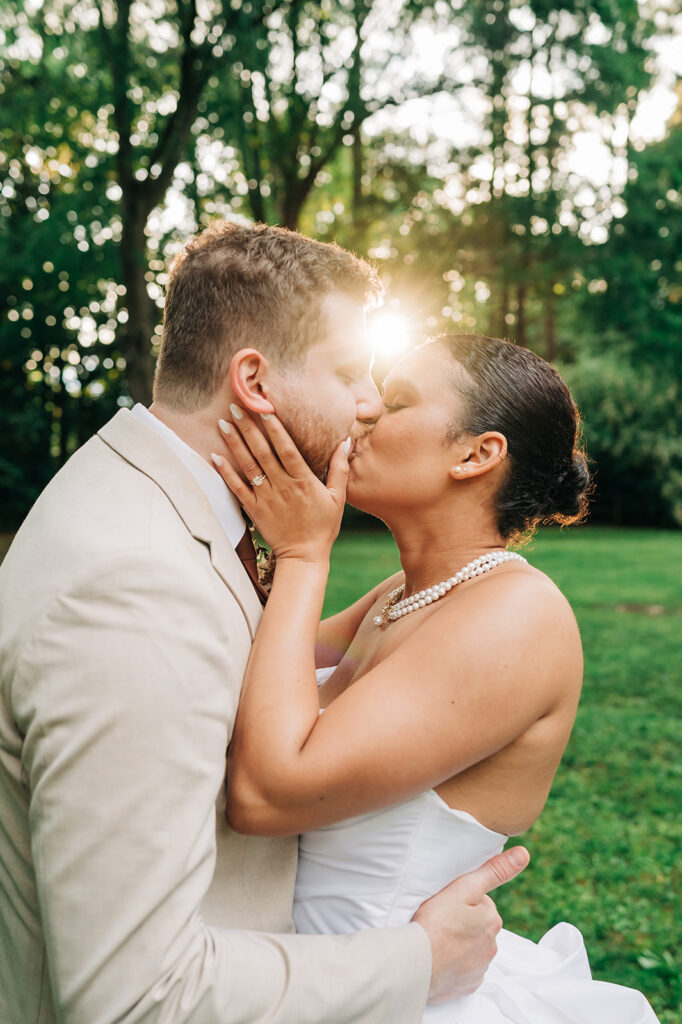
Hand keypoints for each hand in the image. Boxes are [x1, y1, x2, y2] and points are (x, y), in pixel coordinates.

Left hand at [212, 408, 349, 562]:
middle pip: (262, 451)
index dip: (275, 428)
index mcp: (303, 480)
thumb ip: (339, 469)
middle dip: (248, 427)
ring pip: (247, 465)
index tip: (265, 409)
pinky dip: (225, 472)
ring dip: (234, 443)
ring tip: (223, 423)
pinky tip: (215, 456)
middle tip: (236, 406)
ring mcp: (266, 498)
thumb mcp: (338, 497)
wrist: (304, 557)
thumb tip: (344, 442)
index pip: (287, 449)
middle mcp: (282, 486)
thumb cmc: (323, 526)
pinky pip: (237, 488)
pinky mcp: (254, 509)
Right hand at [412, 845, 529, 1002]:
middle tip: (440, 921)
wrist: (415, 964)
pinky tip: (440, 958)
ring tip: (437, 939)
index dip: (462, 902)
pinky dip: (454, 963)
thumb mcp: (463, 889)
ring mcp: (480, 968)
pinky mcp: (468, 985)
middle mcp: (492, 946)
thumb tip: (524, 853)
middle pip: (477, 926)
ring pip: (471, 948)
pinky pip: (464, 969)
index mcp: (492, 920)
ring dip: (459, 943)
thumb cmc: (435, 923)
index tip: (446, 905)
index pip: (481, 903)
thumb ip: (493, 871)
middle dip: (463, 923)